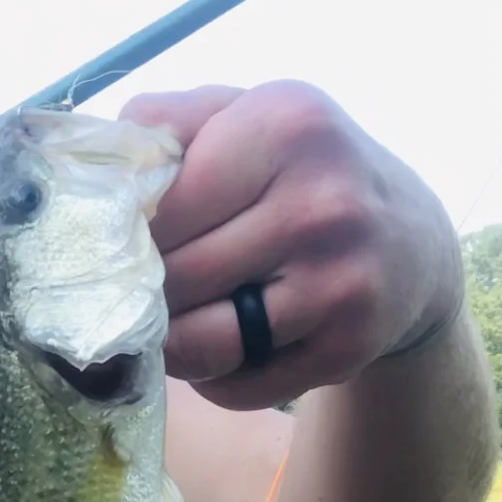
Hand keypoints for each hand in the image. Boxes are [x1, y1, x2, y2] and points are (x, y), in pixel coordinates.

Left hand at [120, 80, 462, 410]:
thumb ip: (163, 123)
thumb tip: (91, 168)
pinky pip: (236, 386)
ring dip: (169, 343)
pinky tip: (225, 347)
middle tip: (139, 289)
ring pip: (198, 342)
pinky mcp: (348, 348)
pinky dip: (212, 377)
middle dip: (142, 292)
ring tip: (173, 320)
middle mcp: (321, 202)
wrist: (410, 242)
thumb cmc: (297, 172)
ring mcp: (340, 281)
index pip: (161, 202)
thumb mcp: (243, 115)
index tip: (120, 241)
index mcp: (286, 125)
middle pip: (173, 277)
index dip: (125, 233)